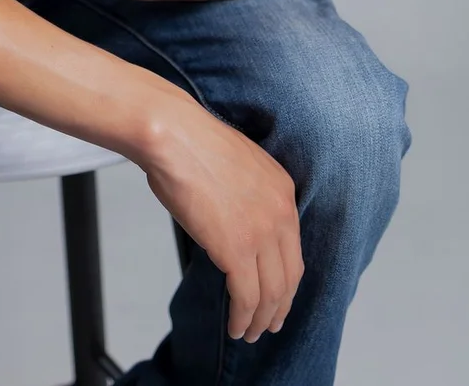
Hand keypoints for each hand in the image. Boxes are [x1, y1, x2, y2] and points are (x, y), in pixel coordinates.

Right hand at [141, 95, 303, 342]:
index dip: (287, 278)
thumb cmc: (190, 144)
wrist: (174, 136)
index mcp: (282, 190)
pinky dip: (242, 318)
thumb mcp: (237, 166)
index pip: (293, 248)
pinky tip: (236, 327)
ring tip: (250, 333)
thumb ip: (247, 196)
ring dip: (262, 319)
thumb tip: (234, 223)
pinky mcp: (236, 250)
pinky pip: (247, 297)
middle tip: (270, 324)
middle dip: (281, 306)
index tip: (278, 294)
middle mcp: (280, 213)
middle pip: (290, 276)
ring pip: (272, 293)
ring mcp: (261, 233)